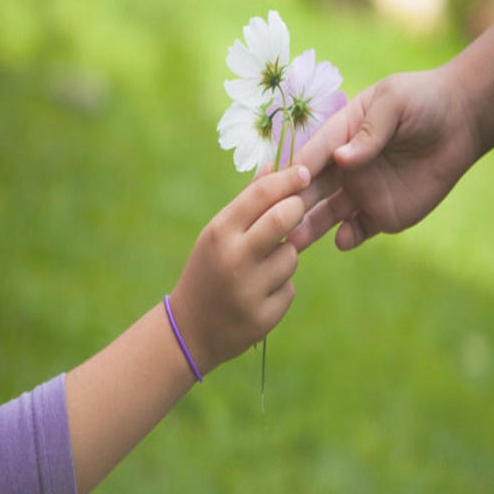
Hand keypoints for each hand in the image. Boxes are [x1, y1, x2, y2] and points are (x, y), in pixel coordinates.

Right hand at [169, 164, 309, 372]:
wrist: (189, 329)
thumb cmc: (208, 269)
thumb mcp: (218, 234)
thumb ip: (248, 201)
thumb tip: (277, 163)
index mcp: (219, 233)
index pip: (261, 195)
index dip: (288, 179)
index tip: (304, 172)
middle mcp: (233, 259)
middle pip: (283, 219)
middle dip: (297, 210)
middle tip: (297, 210)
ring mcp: (249, 291)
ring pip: (291, 257)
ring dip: (286, 256)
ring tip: (261, 267)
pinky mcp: (263, 317)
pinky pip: (289, 288)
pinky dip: (280, 287)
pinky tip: (258, 294)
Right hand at [288, 66, 478, 250]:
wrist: (462, 122)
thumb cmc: (424, 100)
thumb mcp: (394, 102)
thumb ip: (370, 131)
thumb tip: (342, 158)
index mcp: (339, 136)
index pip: (310, 156)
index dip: (293, 172)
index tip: (274, 187)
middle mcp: (343, 168)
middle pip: (310, 190)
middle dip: (291, 205)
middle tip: (271, 222)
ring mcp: (361, 193)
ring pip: (327, 215)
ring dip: (310, 227)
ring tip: (293, 242)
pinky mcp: (382, 214)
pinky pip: (359, 230)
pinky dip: (348, 237)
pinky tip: (343, 240)